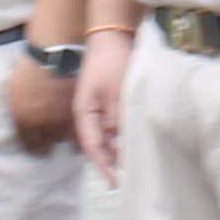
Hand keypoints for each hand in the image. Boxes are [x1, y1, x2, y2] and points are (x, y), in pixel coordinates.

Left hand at [3, 57, 74, 155]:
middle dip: (45, 149)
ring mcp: (61, 119)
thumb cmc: (28, 68)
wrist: (52, 54)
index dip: (31, 149)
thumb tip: (16, 120)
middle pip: (45, 147)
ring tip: (62, 141)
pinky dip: (77, 135)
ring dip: (61, 141)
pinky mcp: (76, 112)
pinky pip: (77, 130)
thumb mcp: (12, 89)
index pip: (28, 145)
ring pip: (63, 140)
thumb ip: (15, 109)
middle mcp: (42, 124)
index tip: (34, 150)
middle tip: (47, 151)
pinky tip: (77, 136)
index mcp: (24, 120)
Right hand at [74, 33, 129, 177]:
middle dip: (111, 162)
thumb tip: (120, 143)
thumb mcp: (116, 92)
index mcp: (85, 113)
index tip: (114, 182)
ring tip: (134, 164)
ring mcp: (99, 109)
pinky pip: (114, 126)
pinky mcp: (109, 104)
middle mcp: (90, 115)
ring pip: (108, 138)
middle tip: (127, 178)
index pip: (92, 146)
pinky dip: (123, 136)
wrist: (112, 37)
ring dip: (119, 150)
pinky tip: (134, 142)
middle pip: (99, 145)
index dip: (102, 166)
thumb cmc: (111, 63)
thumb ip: (117, 118)